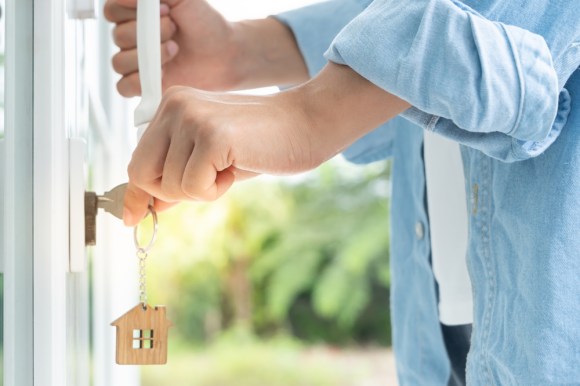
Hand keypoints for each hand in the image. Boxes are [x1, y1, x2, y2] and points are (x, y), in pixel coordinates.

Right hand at [104, 0, 308, 96]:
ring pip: (119, 62)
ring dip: (147, 56)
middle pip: (117, 36)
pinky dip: (139, 81)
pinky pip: (124, 87)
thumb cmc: (205, 23)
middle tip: (174, 28)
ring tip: (174, 49)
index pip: (111, 10)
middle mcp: (132, 38)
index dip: (128, 8)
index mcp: (135, 14)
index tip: (159, 8)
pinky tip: (163, 72)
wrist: (224, 52)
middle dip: (148, 32)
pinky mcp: (144, 85)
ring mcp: (137, 62)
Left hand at [123, 63, 409, 224]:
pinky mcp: (212, 135)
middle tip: (208, 182)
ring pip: (169, 186)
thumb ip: (178, 176)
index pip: (138, 159)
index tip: (133, 217)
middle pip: (143, 174)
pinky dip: (215, 190)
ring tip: (229, 167)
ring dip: (201, 191)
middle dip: (171, 193)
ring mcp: (192, 118)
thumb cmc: (262, 142)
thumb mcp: (212, 160)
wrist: (307, 124)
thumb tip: (147, 207)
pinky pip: (193, 187)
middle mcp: (175, 106)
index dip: (137, 193)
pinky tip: (236, 168)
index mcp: (172, 106)